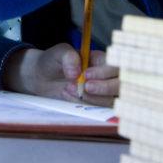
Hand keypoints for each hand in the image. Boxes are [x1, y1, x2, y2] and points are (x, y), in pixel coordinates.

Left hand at [1, 43, 118, 105]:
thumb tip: (77, 72)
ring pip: (111, 100)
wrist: (41, 77)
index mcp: (101, 60)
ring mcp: (102, 92)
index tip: (86, 75)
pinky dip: (85, 105)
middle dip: (104, 88)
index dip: (104, 72)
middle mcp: (106, 77)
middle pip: (121, 85)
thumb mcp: (58, 53)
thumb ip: (68, 57)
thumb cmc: (53, 61)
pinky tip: (68, 95)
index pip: (115, 66)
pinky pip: (99, 110)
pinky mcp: (95, 105)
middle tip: (84, 87)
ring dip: (92, 98)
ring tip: (69, 88)